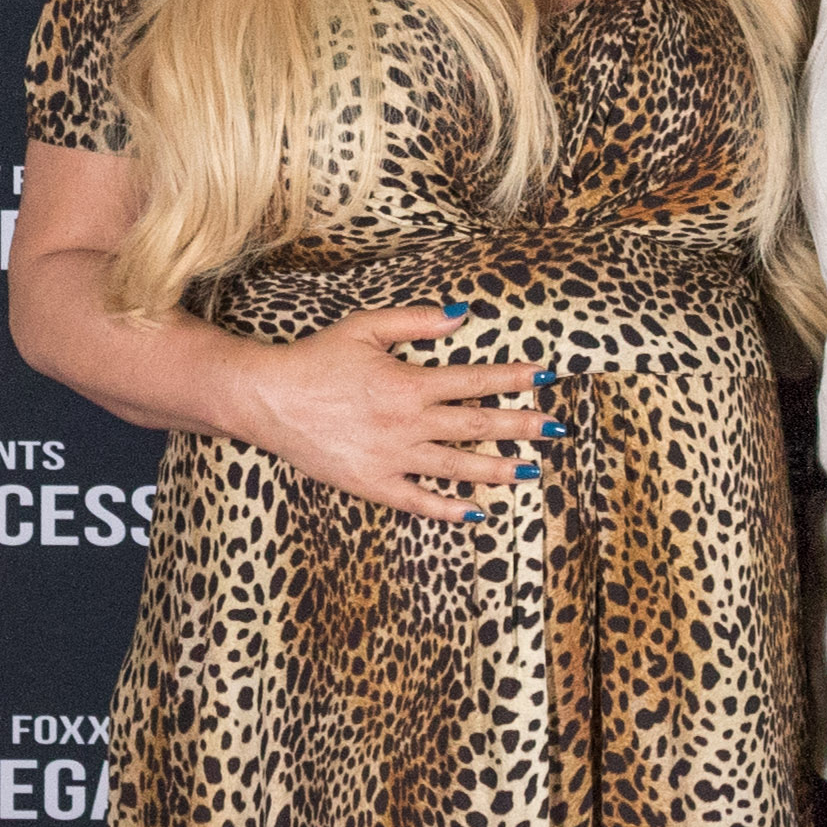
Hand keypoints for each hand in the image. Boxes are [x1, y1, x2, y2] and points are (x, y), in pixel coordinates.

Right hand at [215, 306, 549, 523]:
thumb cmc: (315, 360)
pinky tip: (475, 512)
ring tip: (532, 471)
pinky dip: (448, 508)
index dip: (515, 378)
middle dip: (522, 427)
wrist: (268, 399)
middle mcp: (407, 424)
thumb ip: (416, 321)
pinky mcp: (371, 484)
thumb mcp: (365, 328)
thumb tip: (461, 314)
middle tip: (558, 429)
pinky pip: (418, 501)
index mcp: (409, 384)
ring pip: (457, 468)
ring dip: (498, 470)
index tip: (547, 377)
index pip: (476, 381)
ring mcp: (392, 458)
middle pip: (478, 426)